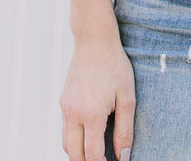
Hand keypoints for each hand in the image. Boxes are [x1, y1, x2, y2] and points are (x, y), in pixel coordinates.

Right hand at [60, 37, 134, 160]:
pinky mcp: (63, 101)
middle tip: (104, 160)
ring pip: (66, 144)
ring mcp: (65, 108)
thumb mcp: (127, 97)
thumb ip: (125, 130)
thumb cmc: (114, 66)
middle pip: (75, 155)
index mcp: (91, 115)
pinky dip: (74, 140)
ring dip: (79, 154)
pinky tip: (88, 136)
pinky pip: (65, 130)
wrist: (94, 40)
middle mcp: (74, 114)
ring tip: (96, 153)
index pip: (93, 155)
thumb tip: (123, 157)